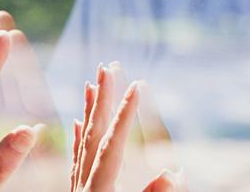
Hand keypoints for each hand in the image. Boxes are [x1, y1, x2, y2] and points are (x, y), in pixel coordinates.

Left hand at [71, 66, 184, 191]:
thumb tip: (172, 173)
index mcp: (100, 189)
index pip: (114, 144)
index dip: (125, 114)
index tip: (135, 86)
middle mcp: (85, 184)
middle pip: (94, 134)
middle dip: (101, 99)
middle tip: (105, 69)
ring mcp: (80, 187)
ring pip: (83, 142)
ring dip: (89, 111)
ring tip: (92, 84)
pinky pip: (77, 157)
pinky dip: (79, 137)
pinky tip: (78, 122)